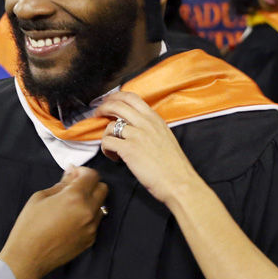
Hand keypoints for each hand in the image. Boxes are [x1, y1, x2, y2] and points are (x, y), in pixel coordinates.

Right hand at [0, 166, 108, 278]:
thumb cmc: (29, 226)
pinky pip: (95, 222)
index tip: (73, 174)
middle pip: (102, 188)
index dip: (83, 171)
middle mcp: (88, 211)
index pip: (92, 175)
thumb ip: (61, 184)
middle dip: (90, 184)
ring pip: (101, 206)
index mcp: (75, 197)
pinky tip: (71, 220)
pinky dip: (87, 216)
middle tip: (74, 187)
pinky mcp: (90, 240)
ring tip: (71, 205)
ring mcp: (91, 227)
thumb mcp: (40, 197)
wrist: (28, 257)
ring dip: (90, 201)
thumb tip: (72, 174)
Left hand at [95, 91, 203, 206]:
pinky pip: (107, 142)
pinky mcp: (128, 149)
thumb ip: (151, 128)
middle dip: (103, 107)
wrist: (179, 181)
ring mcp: (137, 135)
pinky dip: (106, 150)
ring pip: (110, 126)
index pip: (132, 97)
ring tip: (112, 147)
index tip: (108, 101)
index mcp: (155, 119)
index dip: (116, 97)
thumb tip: (135, 127)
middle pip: (117, 105)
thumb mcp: (165, 137)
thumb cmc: (174, 165)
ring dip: (106, 136)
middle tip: (98, 114)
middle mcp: (146, 123)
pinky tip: (114, 157)